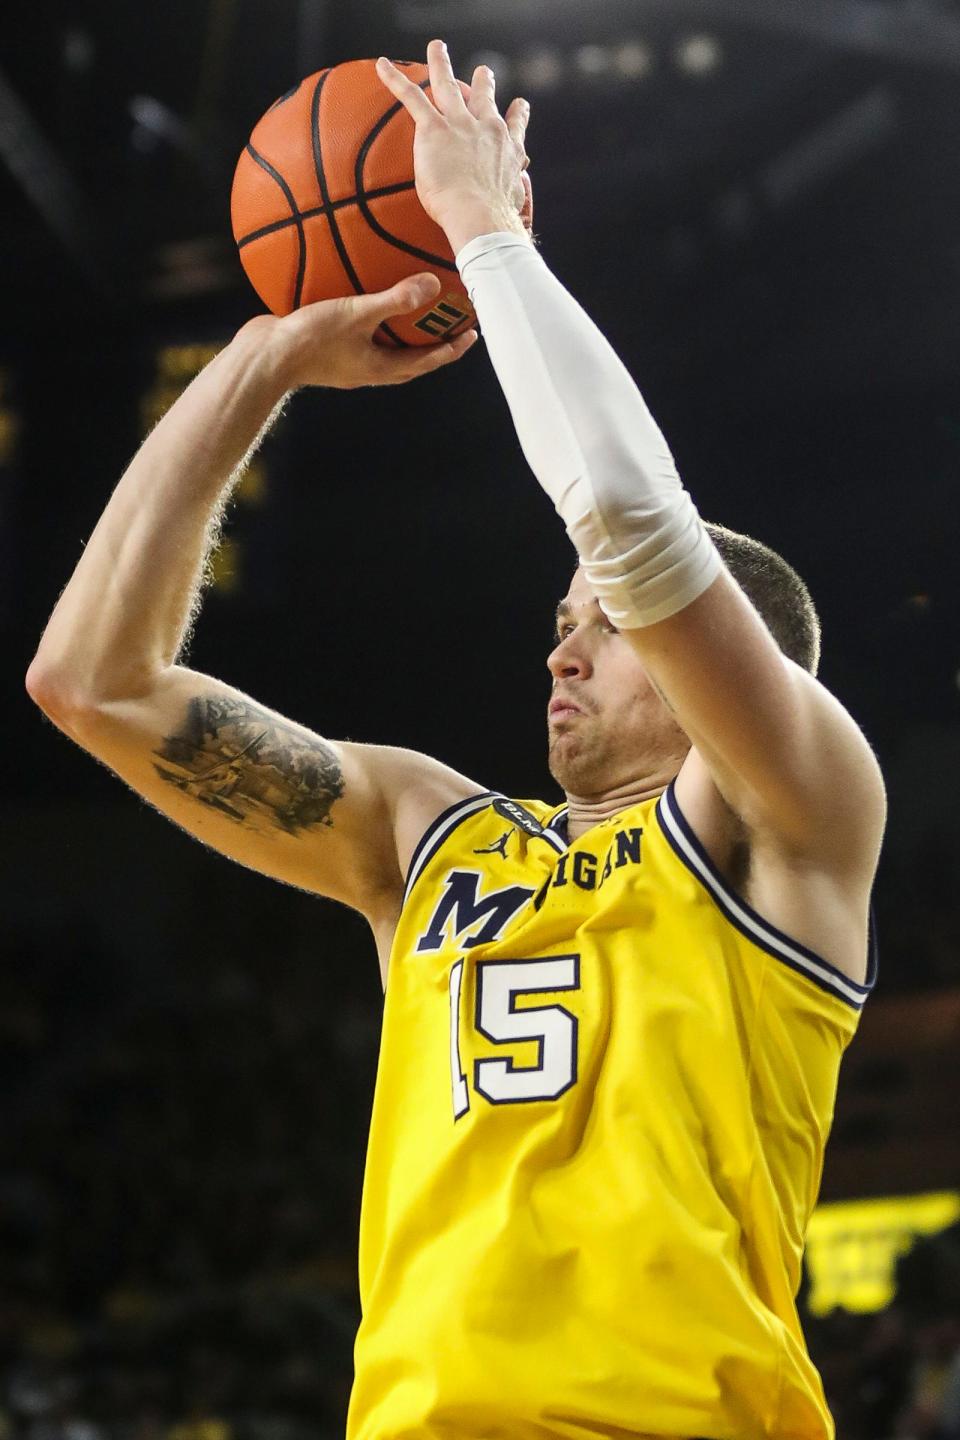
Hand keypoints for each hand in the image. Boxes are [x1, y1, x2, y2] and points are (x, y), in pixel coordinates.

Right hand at [242, 273, 476, 389]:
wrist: (263, 359)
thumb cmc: (309, 339)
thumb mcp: (355, 314)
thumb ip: (393, 300)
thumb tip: (431, 285)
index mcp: (380, 368)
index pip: (426, 361)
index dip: (451, 349)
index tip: (471, 335)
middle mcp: (368, 370)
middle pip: (411, 361)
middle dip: (433, 344)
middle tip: (452, 326)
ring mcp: (348, 363)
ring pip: (387, 352)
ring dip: (404, 336)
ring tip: (415, 314)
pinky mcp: (329, 352)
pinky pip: (361, 338)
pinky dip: (373, 324)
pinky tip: (366, 300)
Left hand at [376, 41, 532, 254]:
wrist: (482, 218)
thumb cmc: (494, 225)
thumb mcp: (509, 213)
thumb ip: (507, 208)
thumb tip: (509, 228)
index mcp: (507, 152)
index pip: (514, 128)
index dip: (517, 116)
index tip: (519, 106)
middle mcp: (488, 130)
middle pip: (485, 98)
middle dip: (484, 83)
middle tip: (483, 72)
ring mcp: (462, 125)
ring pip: (449, 86)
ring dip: (441, 64)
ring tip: (437, 49)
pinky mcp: (437, 129)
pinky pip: (412, 97)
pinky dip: (395, 80)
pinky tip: (382, 66)